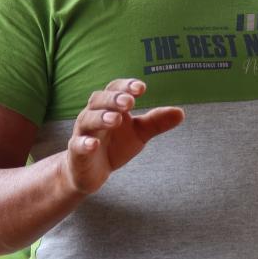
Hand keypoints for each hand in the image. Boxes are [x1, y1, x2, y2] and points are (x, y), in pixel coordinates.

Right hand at [62, 79, 183, 194]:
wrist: (91, 172)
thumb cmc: (115, 145)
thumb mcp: (139, 134)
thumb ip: (156, 122)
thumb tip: (181, 112)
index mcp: (109, 106)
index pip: (115, 89)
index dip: (127, 86)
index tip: (142, 88)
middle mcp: (93, 115)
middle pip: (99, 100)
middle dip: (114, 99)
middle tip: (130, 102)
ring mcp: (83, 133)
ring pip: (88, 119)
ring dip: (101, 117)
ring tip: (116, 119)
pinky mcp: (77, 152)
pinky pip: (77, 145)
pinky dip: (84, 143)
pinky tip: (93, 144)